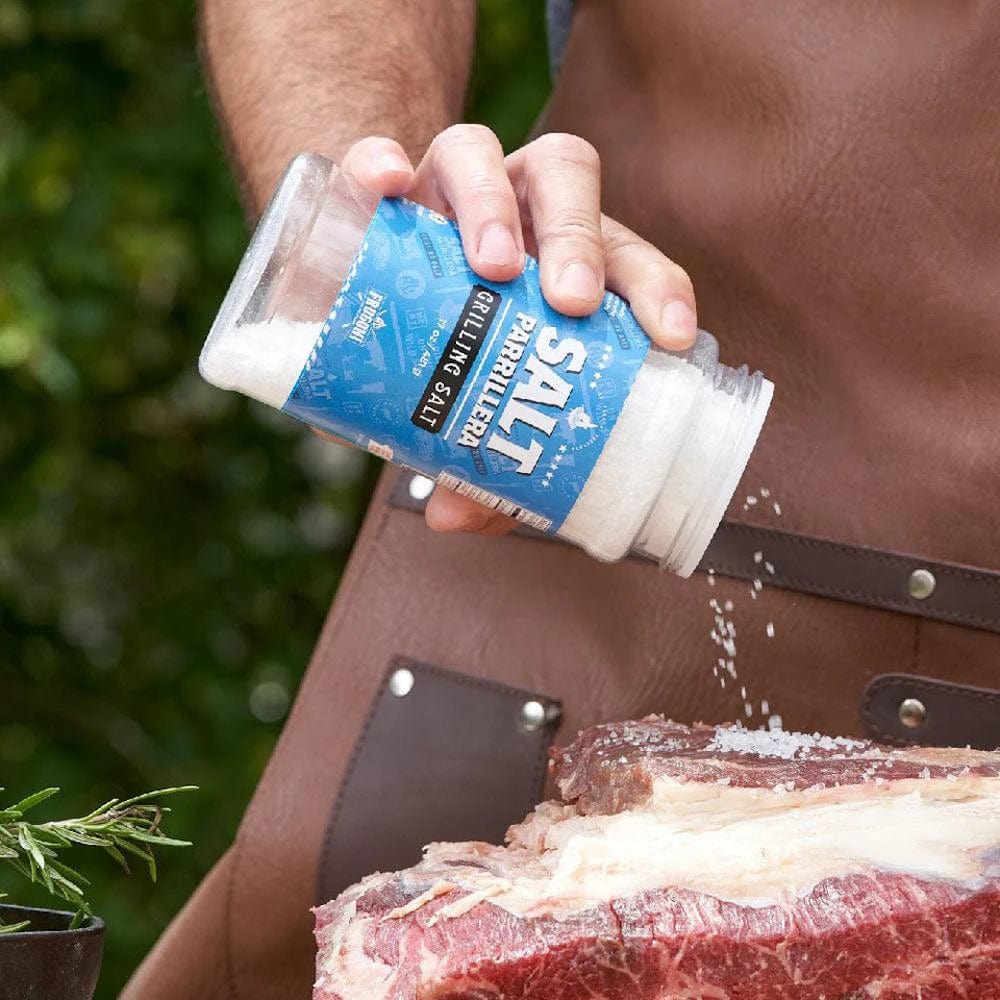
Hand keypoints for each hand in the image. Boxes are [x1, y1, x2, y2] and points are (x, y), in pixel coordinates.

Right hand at [339, 126, 698, 534]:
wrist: (372, 280)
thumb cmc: (449, 346)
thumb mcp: (478, 402)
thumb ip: (480, 461)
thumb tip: (457, 516)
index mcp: (563, 258)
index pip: (628, 256)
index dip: (657, 288)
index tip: (672, 338)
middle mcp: (515, 210)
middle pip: (566, 182)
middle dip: (580, 239)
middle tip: (570, 302)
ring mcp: (448, 190)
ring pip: (483, 155)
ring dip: (494, 203)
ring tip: (493, 265)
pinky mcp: (382, 189)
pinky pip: (377, 161)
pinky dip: (379, 166)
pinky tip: (385, 187)